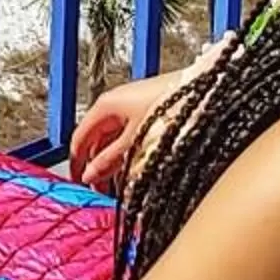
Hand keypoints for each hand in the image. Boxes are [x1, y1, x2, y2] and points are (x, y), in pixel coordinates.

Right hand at [65, 40, 226, 192]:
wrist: (203, 92)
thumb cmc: (168, 105)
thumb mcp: (134, 141)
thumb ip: (109, 160)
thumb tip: (91, 174)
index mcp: (106, 105)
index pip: (79, 136)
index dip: (76, 161)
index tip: (77, 181)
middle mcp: (116, 104)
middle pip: (96, 139)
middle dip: (95, 164)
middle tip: (98, 188)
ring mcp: (132, 107)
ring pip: (113, 138)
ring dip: (112, 162)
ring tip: (116, 183)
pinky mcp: (148, 111)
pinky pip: (129, 135)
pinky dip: (127, 153)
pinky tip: (132, 168)